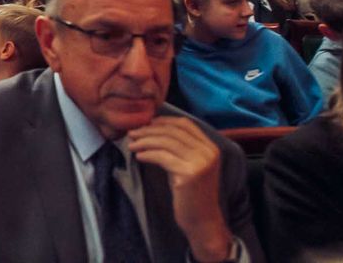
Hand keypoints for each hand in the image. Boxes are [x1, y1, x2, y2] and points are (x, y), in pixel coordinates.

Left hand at [128, 116, 233, 261]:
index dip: (163, 121)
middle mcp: (208, 152)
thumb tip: (151, 127)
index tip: (146, 124)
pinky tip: (138, 156)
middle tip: (132, 133)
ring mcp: (200, 163)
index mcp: (211, 147)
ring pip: (166, 142)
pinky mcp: (189, 174)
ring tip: (131, 144)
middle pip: (173, 132)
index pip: (185, 124)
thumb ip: (179, 146)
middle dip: (149, 130)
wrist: (202, 221)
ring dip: (145, 141)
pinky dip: (148, 154)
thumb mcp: (188, 164)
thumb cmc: (190, 192)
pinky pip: (162, 157)